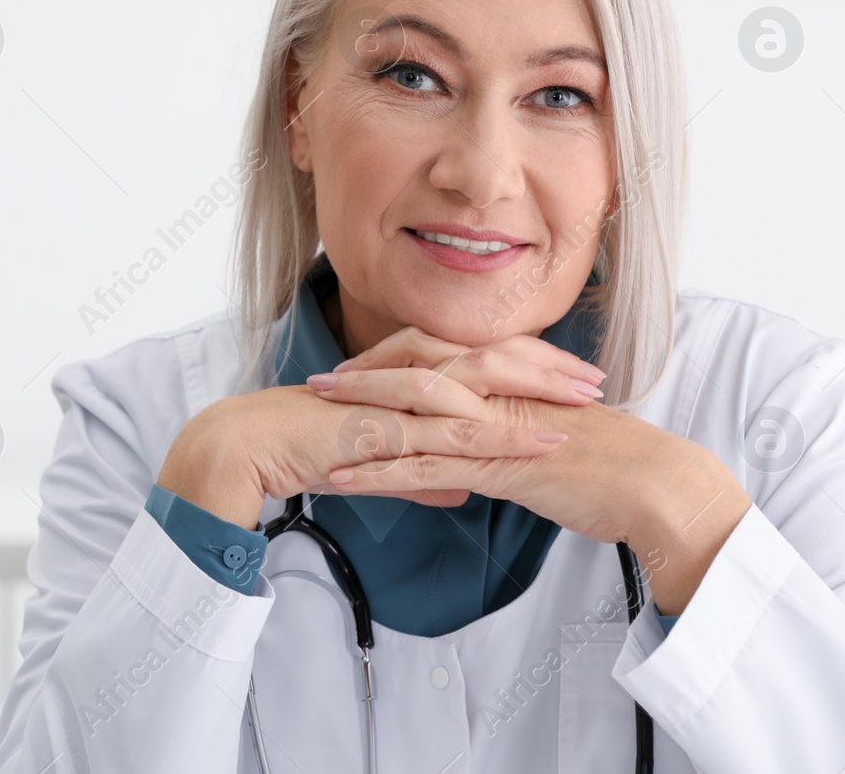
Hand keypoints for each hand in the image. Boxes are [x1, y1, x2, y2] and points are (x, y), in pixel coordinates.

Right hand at [157, 329, 600, 528]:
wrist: (249, 451)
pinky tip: (537, 441)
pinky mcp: (385, 426)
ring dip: (535, 391)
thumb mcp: (376, 466)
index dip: (526, 364)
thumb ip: (419, 473)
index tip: (571, 377)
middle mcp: (405, 374)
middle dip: (546, 366)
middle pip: (488, 355)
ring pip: (479, 383)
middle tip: (595, 378)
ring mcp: (395, 396)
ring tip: (583, 404)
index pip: (476, 358)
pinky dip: (501, 434)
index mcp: (403, 375)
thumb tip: (459, 490)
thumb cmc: (301, 450)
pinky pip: (452, 429)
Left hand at [309, 373, 751, 612]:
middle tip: (317, 384)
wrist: (657, 483)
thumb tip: (496, 435)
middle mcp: (497, 390)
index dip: (393, 356)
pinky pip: (425, 465)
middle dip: (362, 376)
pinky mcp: (497, 463)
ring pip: (411, 412)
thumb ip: (519, 425)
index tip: (358, 369)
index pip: (439, 352)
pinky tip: (344, 479)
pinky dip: (379, 470)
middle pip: (413, 368)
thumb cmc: (614, 464)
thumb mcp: (557, 430)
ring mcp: (494, 424)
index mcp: (511, 376)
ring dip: (357, 418)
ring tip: (313, 425)